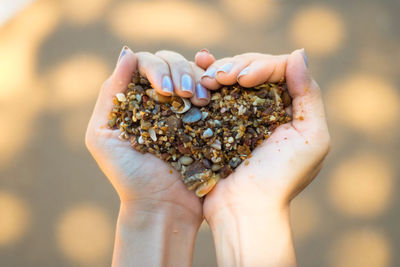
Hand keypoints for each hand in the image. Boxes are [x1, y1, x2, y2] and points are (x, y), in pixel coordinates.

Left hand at [86, 47, 206, 265]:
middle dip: (178, 71)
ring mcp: (185, 106)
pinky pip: (212, 89)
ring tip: (198, 99)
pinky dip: (213, 81)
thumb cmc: (128, 175)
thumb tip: (127, 53)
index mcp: (136, 98)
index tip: (164, 91)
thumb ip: (110, 95)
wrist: (164, 205)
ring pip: (192, 71)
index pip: (145, 63)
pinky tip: (213, 87)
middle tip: (183, 95)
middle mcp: (160, 98)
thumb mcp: (103, 136)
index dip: (156, 68)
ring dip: (196, 77)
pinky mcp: (206, 117)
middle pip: (170, 62)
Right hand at [195, 49, 330, 265]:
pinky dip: (204, 77)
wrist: (243, 208)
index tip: (243, 79)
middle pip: (252, 69)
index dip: (260, 66)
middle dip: (236, 67)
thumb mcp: (312, 138)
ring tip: (207, 79)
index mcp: (290, 107)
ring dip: (218, 71)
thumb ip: (309, 95)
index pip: (278, 70)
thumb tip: (298, 53)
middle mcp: (265, 106)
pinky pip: (213, 92)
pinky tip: (199, 68)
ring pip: (230, 77)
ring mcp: (239, 113)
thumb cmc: (281, 178)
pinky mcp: (217, 121)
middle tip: (219, 77)